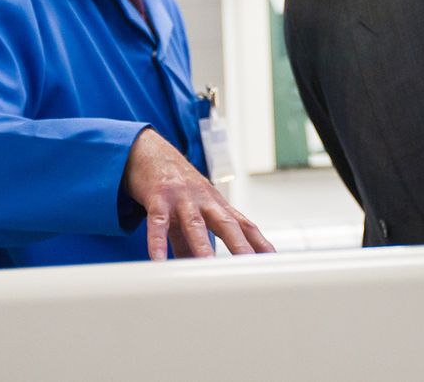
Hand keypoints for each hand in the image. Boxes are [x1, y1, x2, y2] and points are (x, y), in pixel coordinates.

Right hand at [123, 129, 274, 260]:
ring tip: (208, 265)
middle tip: (249, 266)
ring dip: (201, 245)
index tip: (272, 261)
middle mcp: (204, 200)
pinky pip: (158, 221)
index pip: (244, 225)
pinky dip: (157, 241)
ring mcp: (182, 198)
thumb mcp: (189, 213)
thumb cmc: (177, 186)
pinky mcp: (158, 197)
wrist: (151, 152)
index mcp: (216, 205)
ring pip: (194, 223)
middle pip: (226, 224)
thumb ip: (192, 244)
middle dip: (239, 246)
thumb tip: (194, 271)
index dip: (259, 242)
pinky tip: (158, 259)